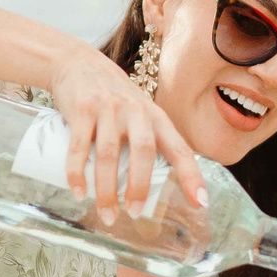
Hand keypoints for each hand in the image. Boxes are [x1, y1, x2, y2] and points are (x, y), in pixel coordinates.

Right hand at [46, 44, 204, 217]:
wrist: (78, 63)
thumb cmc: (113, 100)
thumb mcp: (139, 114)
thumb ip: (147, 143)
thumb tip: (153, 192)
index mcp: (156, 118)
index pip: (180, 149)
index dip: (191, 176)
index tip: (199, 203)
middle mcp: (136, 112)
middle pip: (143, 152)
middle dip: (140, 187)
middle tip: (135, 214)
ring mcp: (108, 109)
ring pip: (109, 154)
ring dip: (107, 189)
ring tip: (107, 214)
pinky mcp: (82, 109)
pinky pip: (79, 146)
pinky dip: (77, 172)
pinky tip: (78, 192)